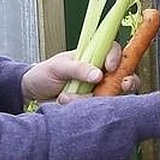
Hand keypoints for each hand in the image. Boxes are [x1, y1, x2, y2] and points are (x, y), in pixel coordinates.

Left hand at [21, 44, 139, 103]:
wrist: (32, 94)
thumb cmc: (44, 74)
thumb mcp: (58, 67)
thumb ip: (78, 68)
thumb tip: (98, 74)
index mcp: (93, 56)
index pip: (113, 51)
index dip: (116, 57)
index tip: (109, 67)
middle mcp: (100, 72)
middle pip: (124, 75)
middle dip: (127, 82)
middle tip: (119, 87)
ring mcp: (98, 90)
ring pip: (114, 95)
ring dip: (93, 98)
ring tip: (67, 97)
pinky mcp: (93, 106)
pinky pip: (100, 109)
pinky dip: (87, 109)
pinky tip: (69, 105)